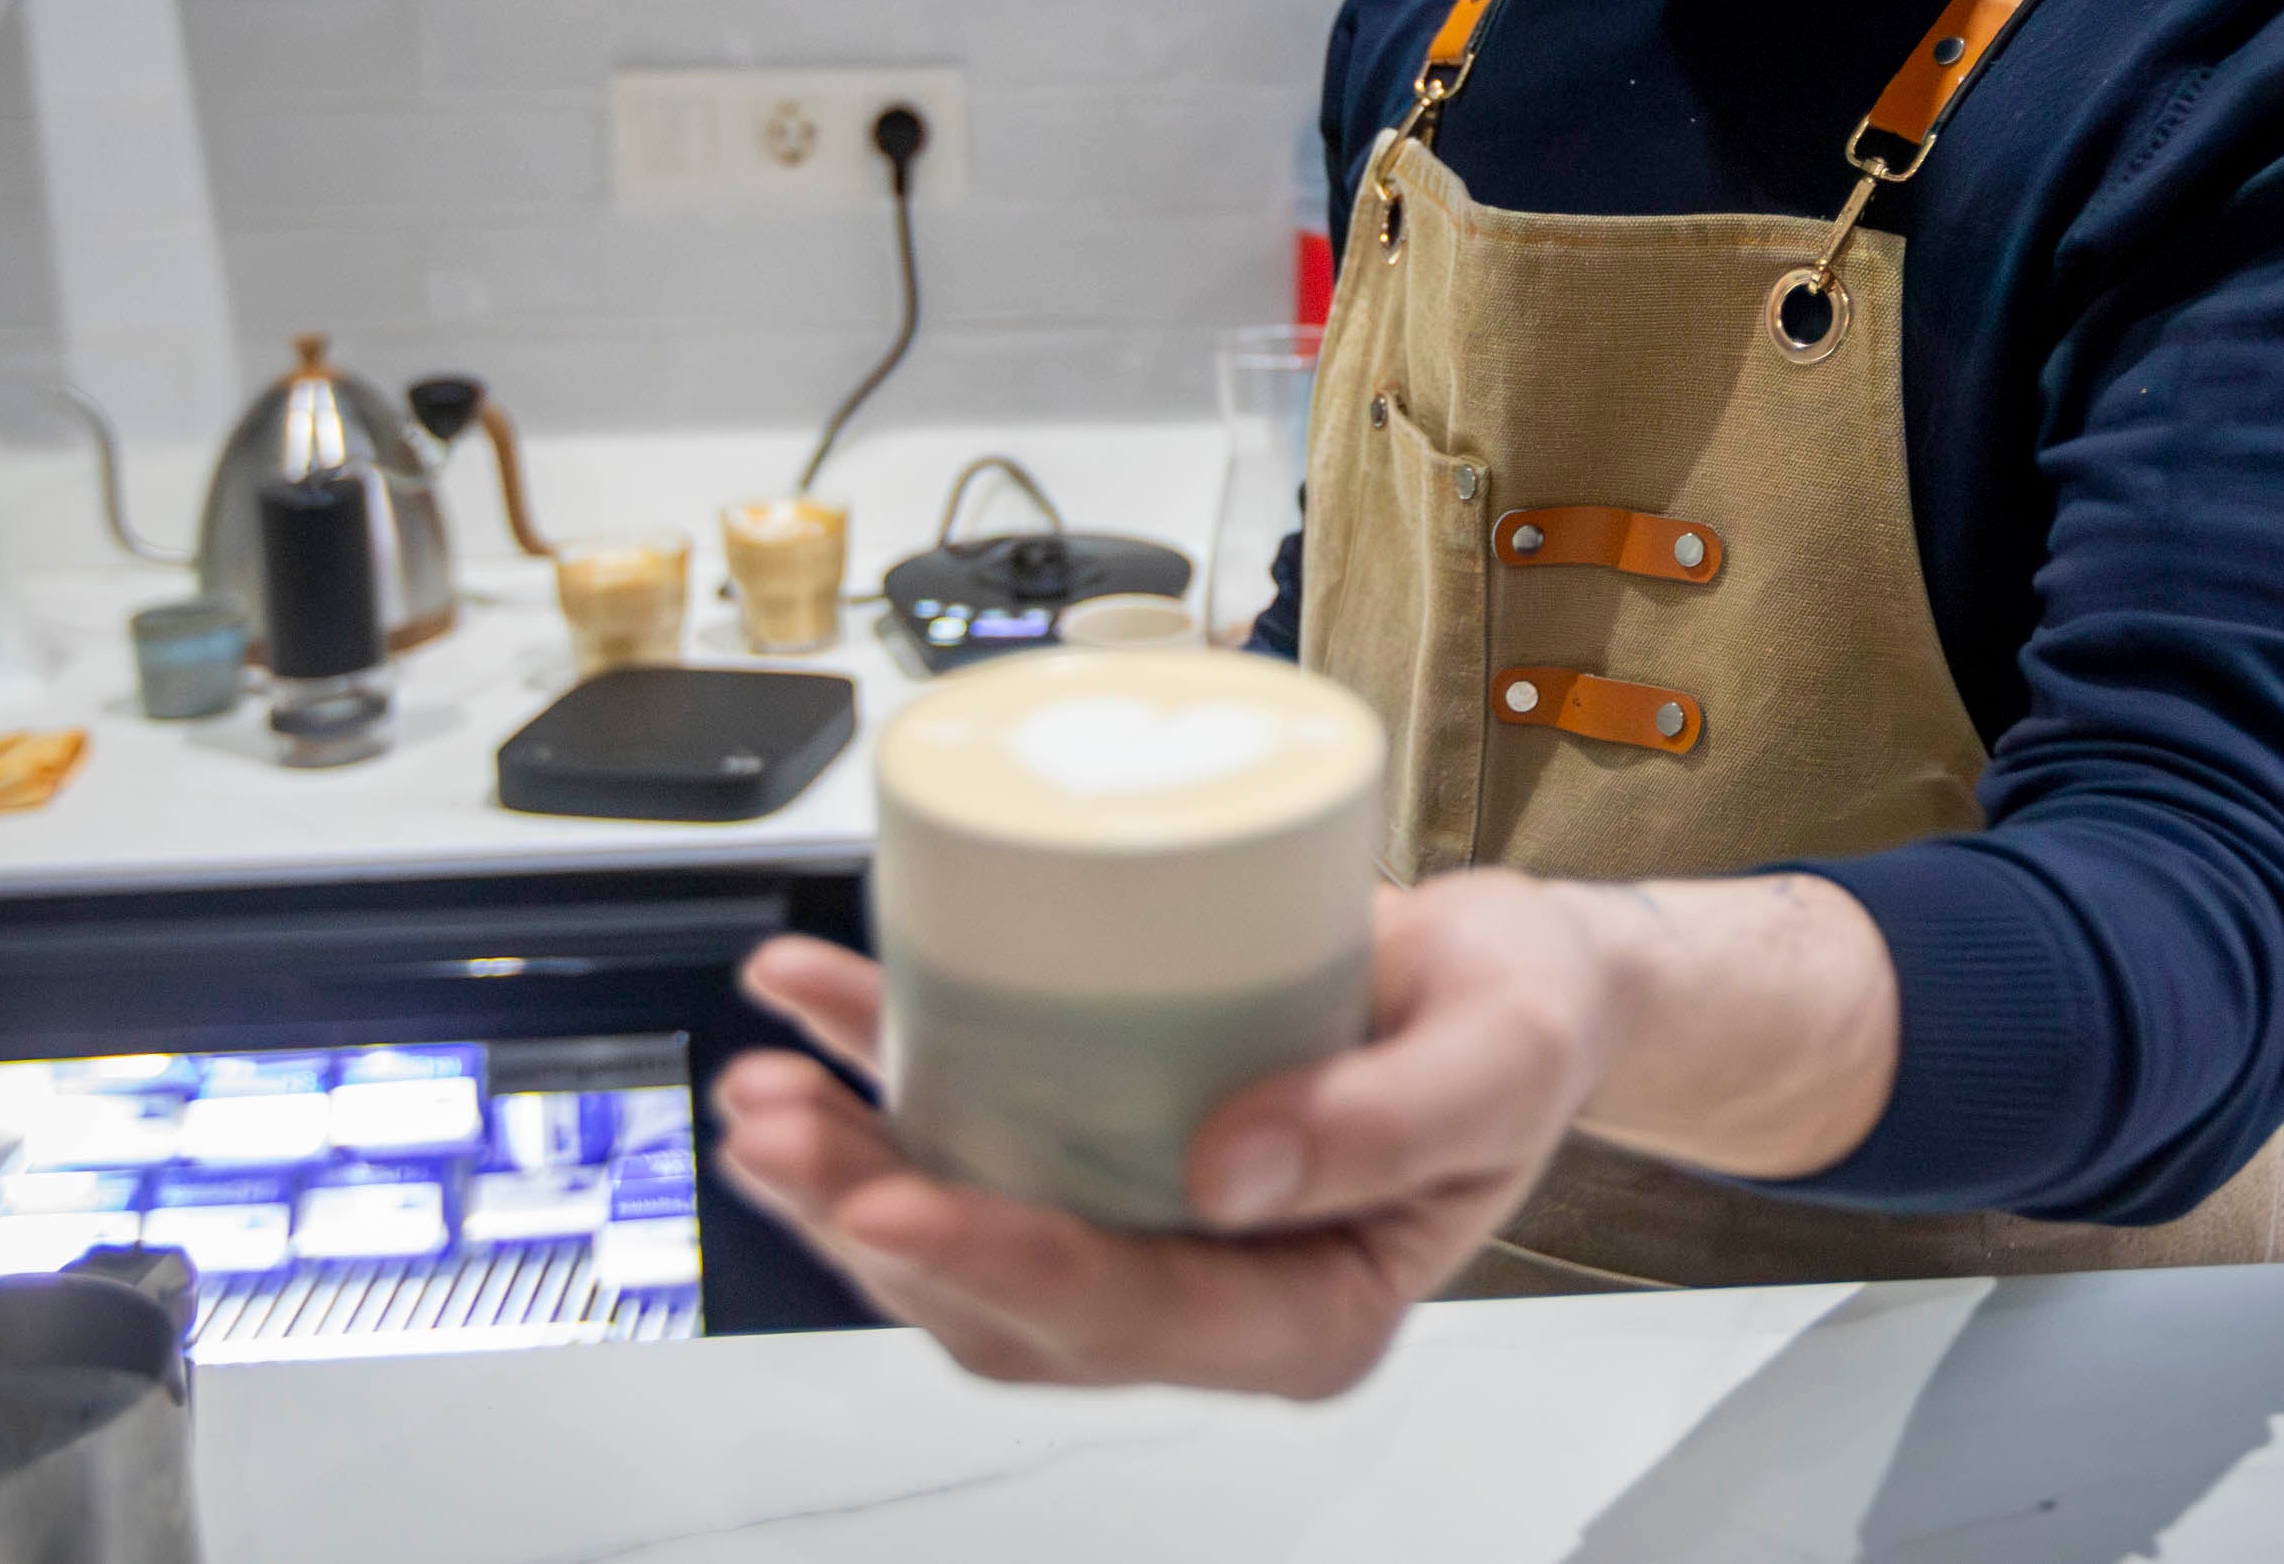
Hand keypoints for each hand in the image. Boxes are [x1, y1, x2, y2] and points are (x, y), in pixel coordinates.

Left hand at [712, 869, 1630, 1399]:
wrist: (1516, 968)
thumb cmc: (1524, 1016)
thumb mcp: (1502, 1056)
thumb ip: (1387, 1123)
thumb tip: (1226, 1172)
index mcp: (1301, 1315)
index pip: (1121, 1316)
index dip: (992, 1263)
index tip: (891, 1196)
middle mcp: (1203, 1290)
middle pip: (1004, 1295)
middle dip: (871, 1219)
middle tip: (777, 1128)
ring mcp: (1143, 1223)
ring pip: (961, 1232)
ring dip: (842, 1170)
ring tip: (758, 1092)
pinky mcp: (1102, 1141)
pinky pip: (971, 1127)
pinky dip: (876, 1071)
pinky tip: (806, 1008)